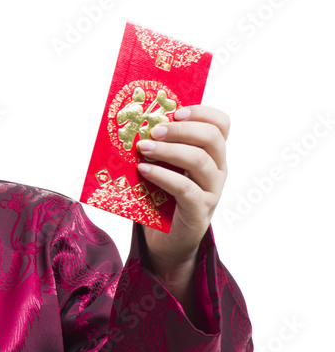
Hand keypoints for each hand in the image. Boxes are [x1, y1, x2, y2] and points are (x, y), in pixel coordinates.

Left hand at [135, 105, 228, 301]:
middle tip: (153, 130)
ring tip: (143, 148)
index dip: (202, 112)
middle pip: (212, 138)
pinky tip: (144, 170)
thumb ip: (158, 148)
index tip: (175, 111)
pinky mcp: (199, 210)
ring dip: (168, 150)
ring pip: (200, 160)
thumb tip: (131, 124)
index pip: (221, 124)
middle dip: (181, 129)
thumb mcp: (163, 168)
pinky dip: (163, 175)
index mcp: (211, 154)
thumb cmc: (163, 198)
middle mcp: (217, 169)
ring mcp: (211, 190)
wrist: (168, 240)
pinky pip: (185, 188)